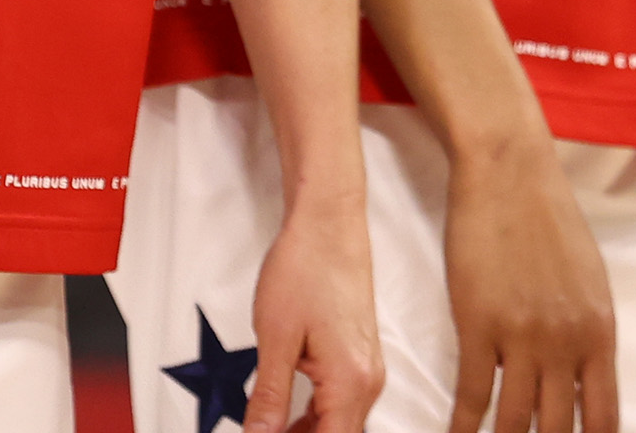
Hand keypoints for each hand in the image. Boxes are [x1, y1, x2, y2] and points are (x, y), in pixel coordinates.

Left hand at [250, 192, 383, 429]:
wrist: (328, 224)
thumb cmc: (304, 269)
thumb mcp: (275, 337)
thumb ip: (270, 396)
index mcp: (350, 382)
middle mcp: (368, 383)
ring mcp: (368, 370)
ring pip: (340, 425)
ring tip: (267, 429)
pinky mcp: (360, 358)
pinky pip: (341, 403)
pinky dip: (315, 416)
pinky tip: (286, 415)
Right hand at [445, 139, 615, 432]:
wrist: (508, 172)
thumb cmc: (548, 219)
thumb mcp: (587, 281)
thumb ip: (585, 334)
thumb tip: (576, 381)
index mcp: (599, 333)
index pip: (602, 417)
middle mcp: (565, 342)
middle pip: (558, 427)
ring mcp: (521, 336)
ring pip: (514, 420)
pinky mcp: (477, 323)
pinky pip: (472, 392)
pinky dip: (464, 425)